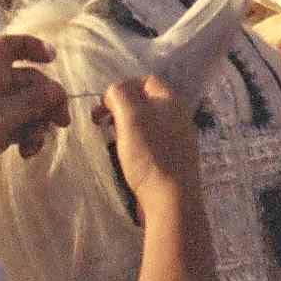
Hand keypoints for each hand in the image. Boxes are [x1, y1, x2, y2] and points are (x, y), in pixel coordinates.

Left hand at [0, 33, 72, 202]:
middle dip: (47, 100)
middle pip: (28, 81)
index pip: (9, 45)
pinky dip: (27, 136)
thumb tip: (58, 90)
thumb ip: (32, 102)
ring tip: (34, 145)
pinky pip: (19, 125)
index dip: (31, 45)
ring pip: (27, 106)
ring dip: (38, 123)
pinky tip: (26, 153)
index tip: (53, 59)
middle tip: (61, 122)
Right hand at [96, 74, 205, 219]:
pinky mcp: (172, 160)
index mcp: (172, 101)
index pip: (146, 80)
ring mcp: (177, 139)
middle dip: (121, 109)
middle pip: (145, 102)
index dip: (122, 87)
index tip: (104, 105)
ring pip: (146, 124)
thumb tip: (113, 93)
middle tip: (102, 123)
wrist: (171, 200)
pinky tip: (126, 158)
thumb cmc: (150, 155)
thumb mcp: (130, 117)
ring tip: (112, 141)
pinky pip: (150, 144)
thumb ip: (120, 95)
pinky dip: (135, 146)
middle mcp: (178, 117)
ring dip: (126, 128)